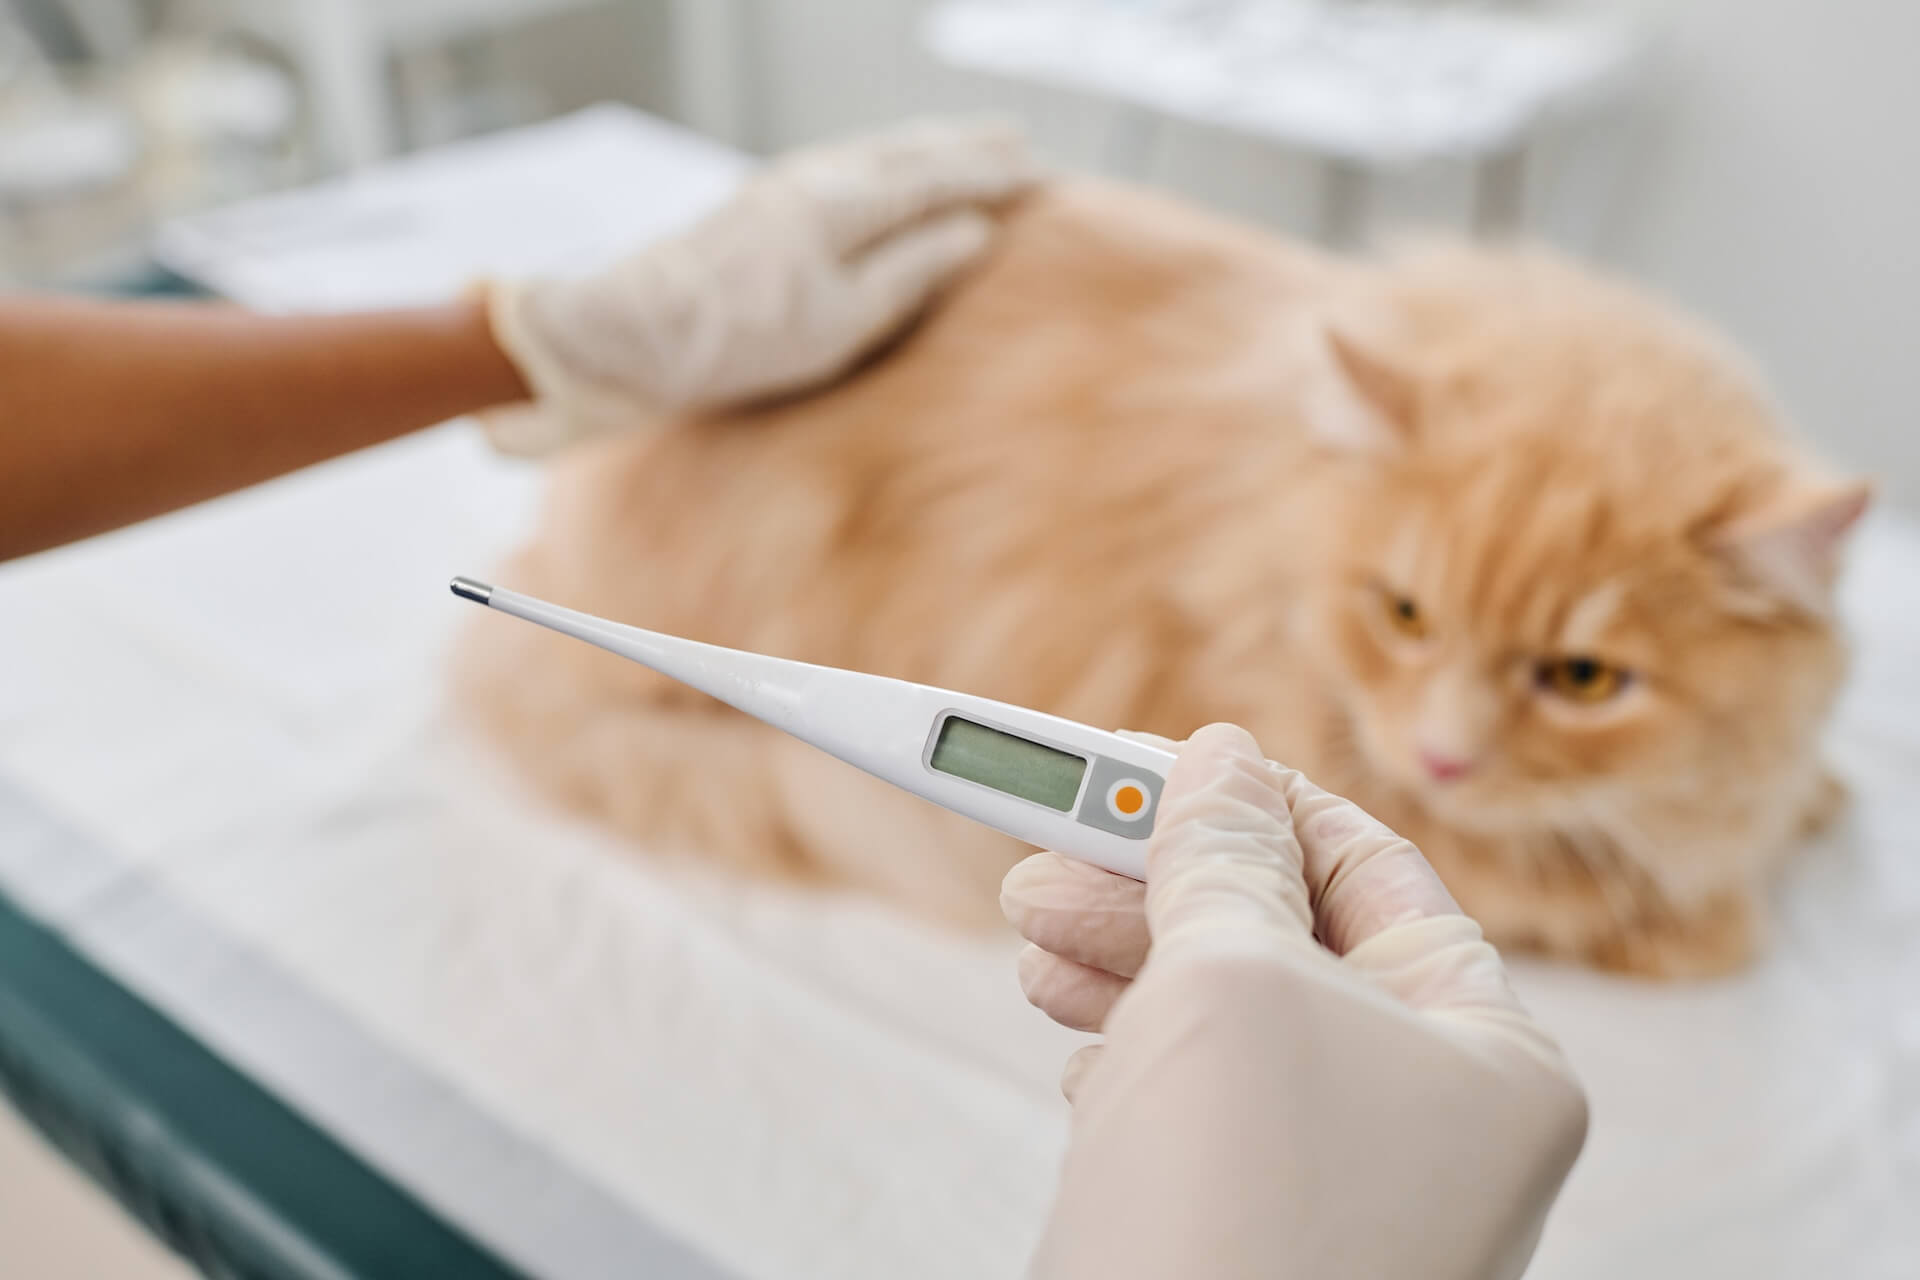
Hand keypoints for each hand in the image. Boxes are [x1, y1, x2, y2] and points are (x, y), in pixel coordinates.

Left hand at [481, 117, 1035, 453]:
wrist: (634, 333)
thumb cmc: (741, 339)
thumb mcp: (847, 319)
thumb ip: (914, 270)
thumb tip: (972, 231)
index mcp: (846, 200)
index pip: (939, 176)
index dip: (993, 174)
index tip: (1041, 172)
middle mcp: (816, 176)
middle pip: (907, 150)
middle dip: (965, 147)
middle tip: (1016, 143)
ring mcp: (782, 185)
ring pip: (873, 154)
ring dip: (924, 150)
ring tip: (962, 151)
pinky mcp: (758, 207)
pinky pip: (844, 169)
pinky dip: (884, 167)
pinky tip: (881, 181)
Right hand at [1004, 724, 1587, 1279]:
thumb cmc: (1235, 1213)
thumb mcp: (1229, 982)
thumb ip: (1225, 855)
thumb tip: (1218, 759)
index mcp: (1488, 1054)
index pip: (1370, 869)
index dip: (1251, 797)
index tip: (1142, 758)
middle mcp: (1432, 1120)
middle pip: (1282, 938)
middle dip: (1153, 881)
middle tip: (1048, 842)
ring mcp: (1343, 1182)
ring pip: (1226, 1019)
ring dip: (1121, 956)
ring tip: (1031, 927)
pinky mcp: (1254, 1227)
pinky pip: (1197, 1101)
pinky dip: (1129, 1050)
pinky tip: (1080, 1040)